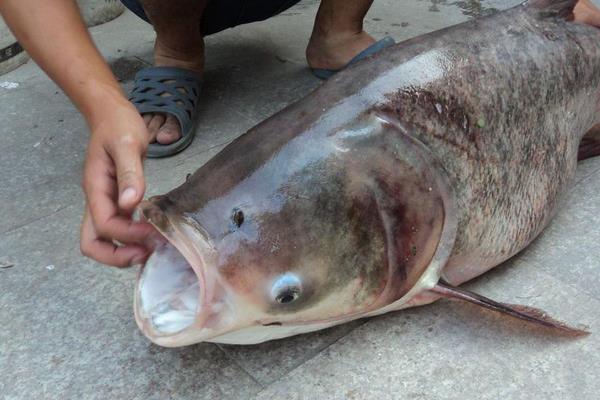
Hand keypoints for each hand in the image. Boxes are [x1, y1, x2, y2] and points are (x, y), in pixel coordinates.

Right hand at [80, 101, 158, 266]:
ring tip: (153, 248)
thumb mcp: (127, 144)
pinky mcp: (116, 200)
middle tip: (146, 254)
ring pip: (104, 239)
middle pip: (93, 243)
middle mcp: (96, 199)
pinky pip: (118, 227)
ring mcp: (104, 201)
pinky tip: (153, 234)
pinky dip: (132, 237)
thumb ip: (130, 174)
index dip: (127, 235)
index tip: (153, 233)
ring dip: (125, 250)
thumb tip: (130, 203)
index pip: (104, 225)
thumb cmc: (118, 125)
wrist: (111, 114)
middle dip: (116, 256)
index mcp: (95, 188)